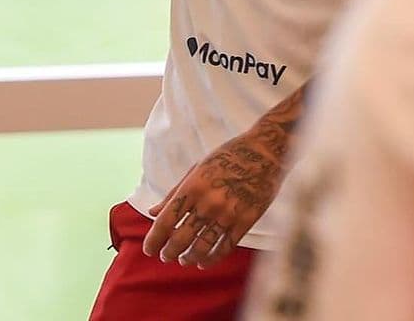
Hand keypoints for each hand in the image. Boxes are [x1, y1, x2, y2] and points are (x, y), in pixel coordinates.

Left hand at [142, 127, 284, 268]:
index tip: (149, 249)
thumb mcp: (198, 168)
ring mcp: (228, 213)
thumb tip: (153, 213)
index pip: (166, 220)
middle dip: (169, 252)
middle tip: (166, 256)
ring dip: (189, 258)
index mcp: (193, 185)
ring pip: (201, 248)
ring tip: (184, 259)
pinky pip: (224, 248)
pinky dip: (211, 259)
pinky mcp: (246, 221)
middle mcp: (208, 202)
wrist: (265, 151)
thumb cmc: (228, 156)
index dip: (154, 239)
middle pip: (181, 239)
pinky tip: (204, 261)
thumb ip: (176, 192)